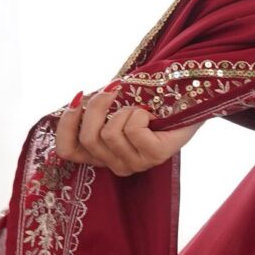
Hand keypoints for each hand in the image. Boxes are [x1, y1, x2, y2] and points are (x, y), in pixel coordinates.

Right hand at [52, 80, 203, 173]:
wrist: (188, 98)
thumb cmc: (148, 101)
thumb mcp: (114, 104)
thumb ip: (93, 109)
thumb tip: (77, 100)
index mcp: (102, 154)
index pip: (67, 151)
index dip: (66, 125)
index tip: (78, 99)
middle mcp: (116, 164)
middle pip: (88, 138)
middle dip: (96, 107)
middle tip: (113, 90)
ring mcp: (136, 164)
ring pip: (109, 134)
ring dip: (124, 110)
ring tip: (140, 109)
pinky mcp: (155, 156)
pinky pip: (132, 130)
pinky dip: (139, 114)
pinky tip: (152, 116)